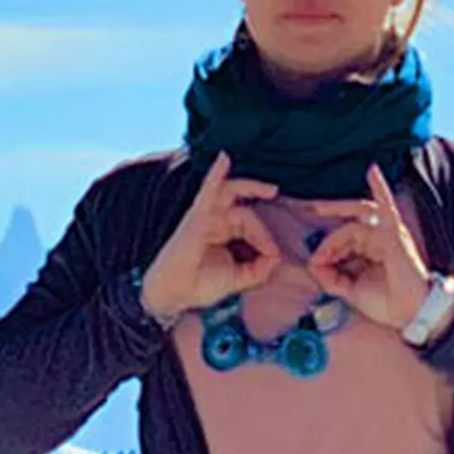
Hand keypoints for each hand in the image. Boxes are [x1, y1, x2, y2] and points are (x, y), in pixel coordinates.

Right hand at [140, 153, 280, 317]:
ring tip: (271, 189)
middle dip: (259, 190)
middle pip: (241, 198)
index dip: (265, 237)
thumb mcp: (240, 277)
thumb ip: (260, 268)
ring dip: (250, 185)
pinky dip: (216, 173)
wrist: (176, 295)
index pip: (251, 222)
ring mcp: (206, 216)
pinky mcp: (198, 217)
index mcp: (226, 231)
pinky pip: (207, 190)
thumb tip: (277, 258)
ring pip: (231, 191)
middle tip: (277, 191)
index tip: (272, 256)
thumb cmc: (202, 284)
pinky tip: (224, 157)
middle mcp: (216, 219)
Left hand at [307, 162, 434, 329]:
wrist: (411, 314)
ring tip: (316, 214)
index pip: (342, 238)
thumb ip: (331, 277)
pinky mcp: (394, 235)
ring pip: (353, 222)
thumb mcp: (350, 291)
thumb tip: (314, 265)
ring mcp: (387, 234)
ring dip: (335, 227)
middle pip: (346, 223)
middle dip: (325, 212)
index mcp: (369, 249)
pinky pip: (385, 207)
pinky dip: (380, 187)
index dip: (326, 249)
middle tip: (301, 205)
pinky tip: (372, 170)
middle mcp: (378, 237)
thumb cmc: (387, 303)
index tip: (315, 264)